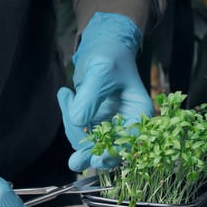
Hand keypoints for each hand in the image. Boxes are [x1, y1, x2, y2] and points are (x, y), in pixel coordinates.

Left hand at [58, 12, 154, 171]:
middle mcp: (128, 124)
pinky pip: (80, 133)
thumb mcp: (101, 71)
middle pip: (109, 150)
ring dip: (72, 125)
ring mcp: (111, 126)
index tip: (95, 161)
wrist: (103, 44)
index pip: (130, 143)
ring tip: (66, 94)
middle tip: (74, 161)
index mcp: (140, 114)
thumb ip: (90, 97)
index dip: (114, 155)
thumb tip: (79, 121)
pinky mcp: (96, 124)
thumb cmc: (110, 54)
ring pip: (90, 143)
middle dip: (89, 152)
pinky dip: (69, 119)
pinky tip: (66, 95)